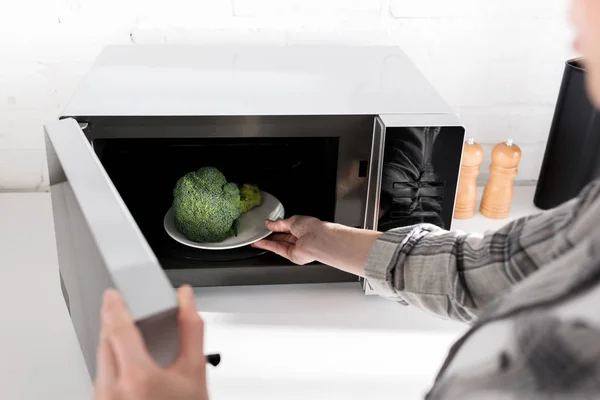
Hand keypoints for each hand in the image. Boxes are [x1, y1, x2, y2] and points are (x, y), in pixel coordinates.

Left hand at [94, 285, 208, 399]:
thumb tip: (185, 300)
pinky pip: (100, 375)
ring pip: (100, 358)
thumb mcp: (195, 370)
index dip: (115, 306)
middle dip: (115, 323)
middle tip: (126, 310)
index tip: (113, 294)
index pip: (118, 329)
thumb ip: (191, 328)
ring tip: (132, 338)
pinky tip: (129, 363)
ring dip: (113, 343)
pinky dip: (112, 362)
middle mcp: (112, 390)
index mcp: (137, 377)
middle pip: (105, 341)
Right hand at [252, 216, 322, 264]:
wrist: (317, 239)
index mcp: (302, 227)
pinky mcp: (293, 256)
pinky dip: (269, 246)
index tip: (266, 226)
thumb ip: (279, 223)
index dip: (276, 227)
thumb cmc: (311, 228)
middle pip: (282, 237)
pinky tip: (261, 243)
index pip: (286, 227)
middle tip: (259, 233)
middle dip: (270, 235)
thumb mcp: (292, 220)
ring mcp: (296, 248)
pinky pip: (278, 250)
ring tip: (257, 239)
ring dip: (267, 242)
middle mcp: (300, 238)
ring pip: (279, 244)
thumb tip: (269, 223)